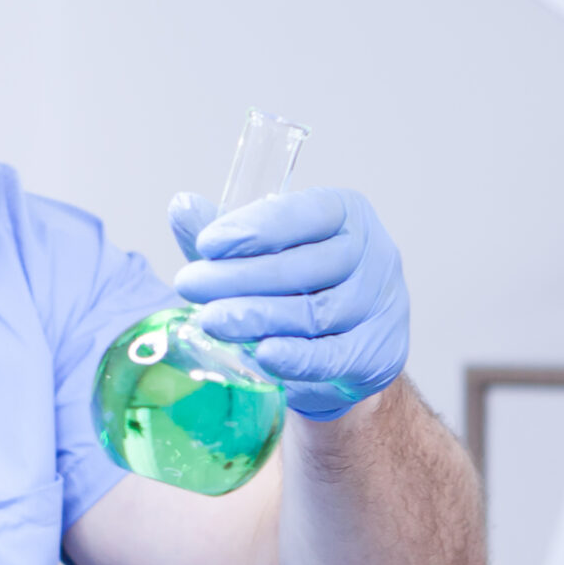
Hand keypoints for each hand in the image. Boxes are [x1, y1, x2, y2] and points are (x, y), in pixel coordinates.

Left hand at [168, 188, 410, 420]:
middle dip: (242, 276)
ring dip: (259, 317)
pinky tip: (261, 354)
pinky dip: (296, 357)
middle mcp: (374, 256)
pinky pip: (334, 356)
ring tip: (211, 321)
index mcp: (347, 216)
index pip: (308, 213)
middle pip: (307, 266)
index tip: (207, 245)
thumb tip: (182, 207)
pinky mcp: (380, 354)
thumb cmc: (301, 292)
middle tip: (190, 285)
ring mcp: (382, 306)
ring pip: (317, 313)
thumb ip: (227, 236)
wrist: (344, 355)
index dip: (257, 228)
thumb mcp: (263, 257)